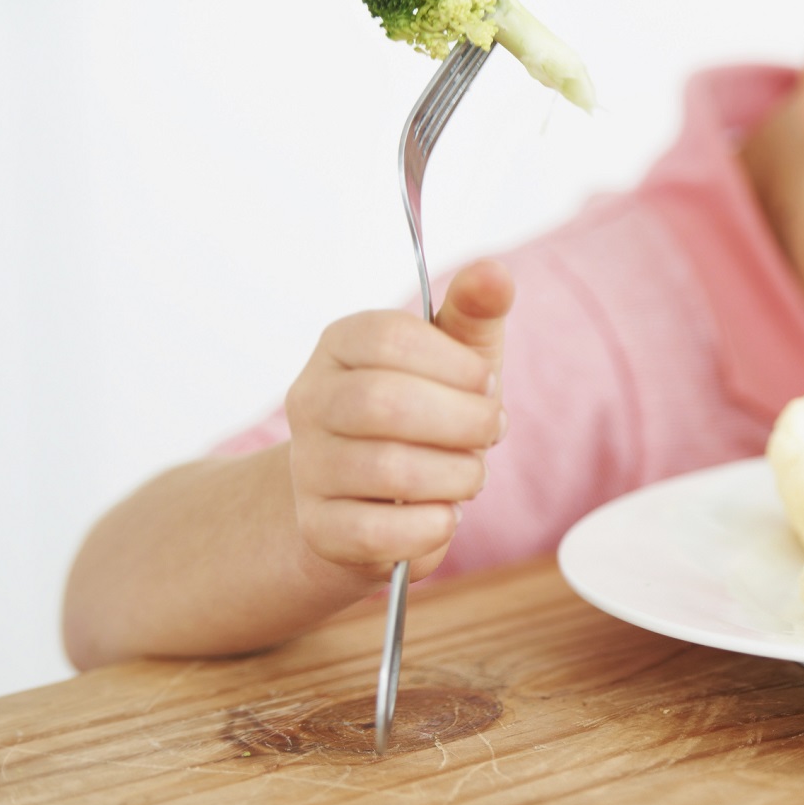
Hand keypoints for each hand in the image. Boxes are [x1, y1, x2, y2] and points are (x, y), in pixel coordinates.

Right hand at [284, 259, 514, 580]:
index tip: (485, 384)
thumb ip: (475, 311)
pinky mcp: (319, 529)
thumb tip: (495, 272)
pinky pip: (379, 532)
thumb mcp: (456, 358)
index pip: (391, 337)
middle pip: (385, 403)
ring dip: (457, 476)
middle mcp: (311, 400)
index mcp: (341, 345)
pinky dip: (432, 526)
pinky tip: (444, 514)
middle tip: (491, 431)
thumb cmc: (426, 416)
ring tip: (470, 474)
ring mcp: (308, 467)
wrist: (373, 500)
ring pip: (388, 471)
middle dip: (464, 422)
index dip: (457, 365)